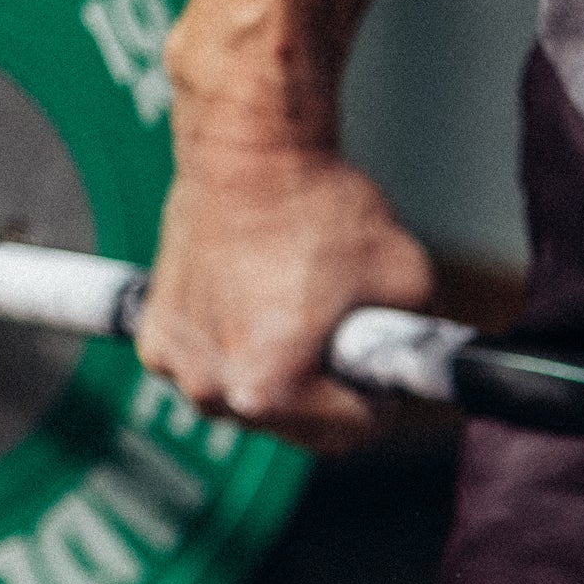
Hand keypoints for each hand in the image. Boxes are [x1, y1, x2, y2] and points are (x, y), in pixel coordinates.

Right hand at [135, 123, 431, 452]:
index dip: (380, 396)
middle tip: (340, 334)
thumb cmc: (319, 209)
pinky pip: (214, 369)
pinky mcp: (155, 337)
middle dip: (331, 391)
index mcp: (272, 391)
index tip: (377, 363)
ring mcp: (178, 366)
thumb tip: (427, 370)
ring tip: (297, 316)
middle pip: (301, 427)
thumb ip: (422, 346)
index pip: (355, 431)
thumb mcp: (410, 285)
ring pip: (255, 402)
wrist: (249, 152)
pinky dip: (237, 352)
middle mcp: (214, 389)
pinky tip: (257, 310)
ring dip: (283, 377)